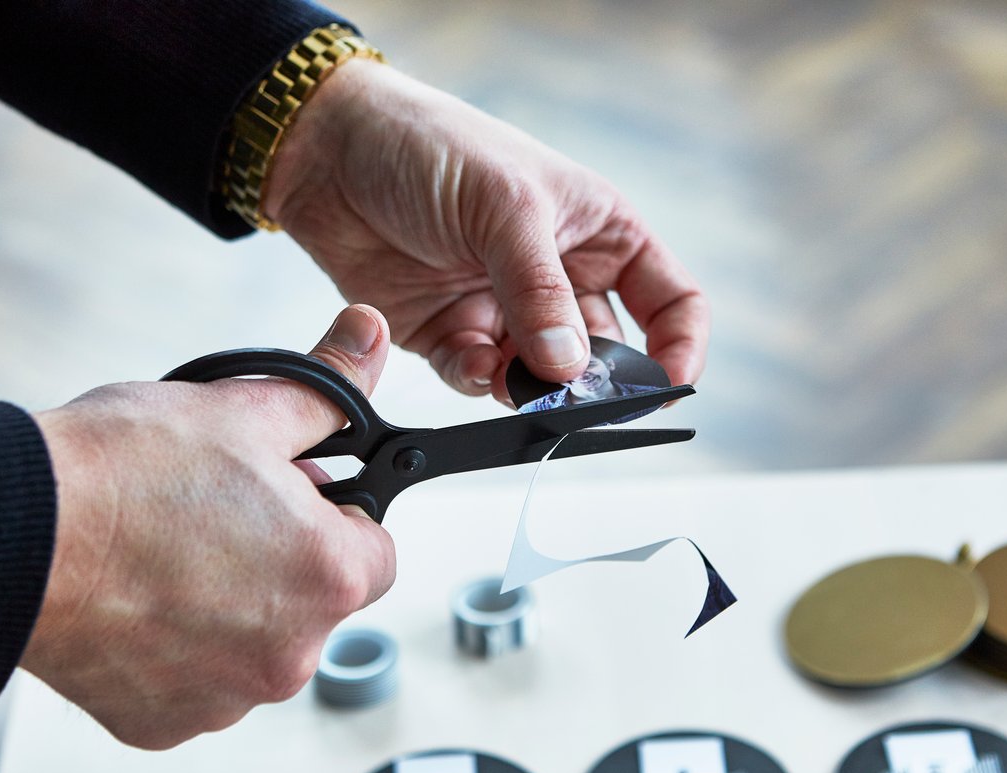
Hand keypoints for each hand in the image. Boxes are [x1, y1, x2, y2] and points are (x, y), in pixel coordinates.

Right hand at [24, 305, 395, 749]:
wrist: (11, 535)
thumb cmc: (123, 474)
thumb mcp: (244, 410)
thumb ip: (328, 390)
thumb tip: (369, 341)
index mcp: (330, 578)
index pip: (375, 553)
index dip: (338, 518)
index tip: (294, 500)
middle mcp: (291, 655)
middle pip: (314, 602)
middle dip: (282, 560)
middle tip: (218, 516)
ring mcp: (226, 699)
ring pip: (254, 645)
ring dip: (230, 608)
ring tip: (169, 553)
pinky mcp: (164, 725)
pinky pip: (194, 683)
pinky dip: (174, 650)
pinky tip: (137, 601)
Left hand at [264, 60, 708, 398]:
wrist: (327, 152)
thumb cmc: (428, 144)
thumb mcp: (504, 206)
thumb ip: (541, 291)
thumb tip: (570, 367)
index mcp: (599, 232)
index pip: (670, 301)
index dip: (679, 347)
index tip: (666, 387)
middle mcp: (559, 276)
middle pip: (606, 355)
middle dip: (593, 383)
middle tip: (573, 394)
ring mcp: (506, 309)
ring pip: (542, 379)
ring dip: (531, 389)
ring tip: (512, 379)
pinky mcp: (451, 335)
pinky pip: (479, 380)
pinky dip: (477, 381)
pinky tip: (467, 360)